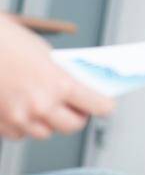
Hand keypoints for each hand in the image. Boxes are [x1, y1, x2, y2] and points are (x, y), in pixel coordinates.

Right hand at [0, 16, 114, 139]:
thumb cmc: (6, 42)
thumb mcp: (45, 55)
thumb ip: (64, 77)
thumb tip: (80, 91)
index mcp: (59, 85)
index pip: (99, 106)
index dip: (104, 105)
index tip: (105, 104)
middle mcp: (41, 105)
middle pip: (73, 126)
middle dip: (76, 116)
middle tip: (75, 107)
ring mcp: (19, 118)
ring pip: (45, 133)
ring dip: (47, 122)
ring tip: (43, 106)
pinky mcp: (0, 124)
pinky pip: (20, 133)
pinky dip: (22, 124)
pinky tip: (19, 108)